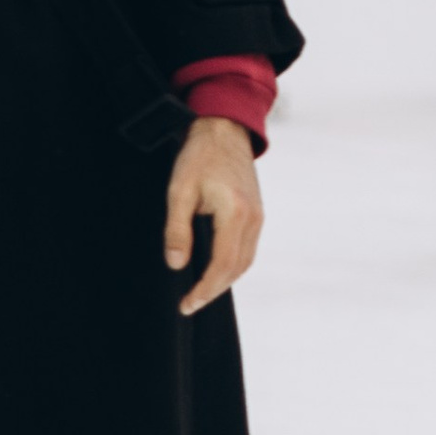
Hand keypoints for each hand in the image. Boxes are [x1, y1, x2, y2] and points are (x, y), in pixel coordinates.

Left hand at [165, 116, 263, 314]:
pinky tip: (216, 271)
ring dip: (224, 281)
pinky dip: (233, 266)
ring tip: (201, 293)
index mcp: (235, 213)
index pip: (222, 265)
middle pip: (236, 269)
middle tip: (190, 304)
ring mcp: (259, 217)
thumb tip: (176, 265)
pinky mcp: (257, 214)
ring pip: (245, 262)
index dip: (205, 289)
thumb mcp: (179, 191)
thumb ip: (177, 230)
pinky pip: (248, 249)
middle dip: (213, 290)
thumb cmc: (199, 157)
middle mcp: (253, 219)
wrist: (226, 129)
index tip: (186, 304)